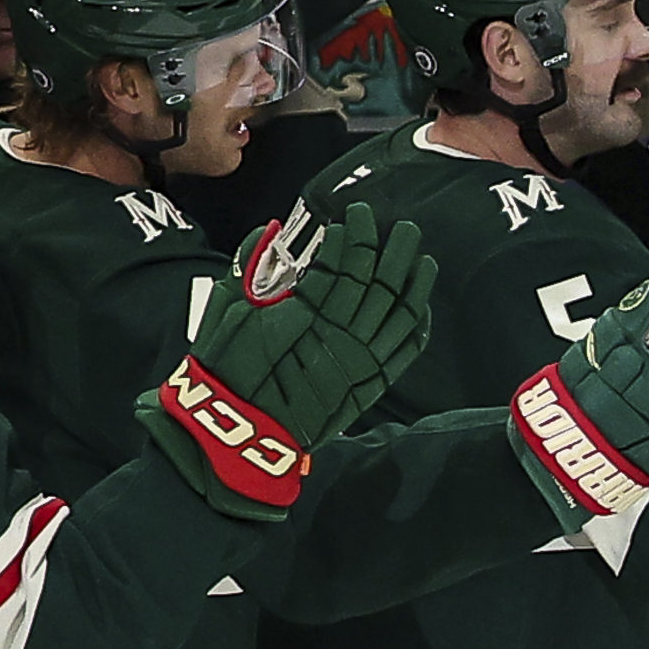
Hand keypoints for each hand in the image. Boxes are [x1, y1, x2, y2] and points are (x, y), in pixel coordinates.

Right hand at [142, 205, 434, 518]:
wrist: (242, 430)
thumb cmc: (228, 370)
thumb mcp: (227, 311)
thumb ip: (248, 265)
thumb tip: (270, 228)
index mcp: (307, 311)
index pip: (343, 264)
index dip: (353, 238)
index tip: (354, 218)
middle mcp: (341, 333)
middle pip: (379, 281)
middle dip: (391, 248)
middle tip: (402, 225)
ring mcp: (362, 360)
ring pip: (400, 311)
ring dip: (414, 281)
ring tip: (421, 254)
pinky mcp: (372, 384)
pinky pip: (405, 349)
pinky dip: (417, 323)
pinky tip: (422, 304)